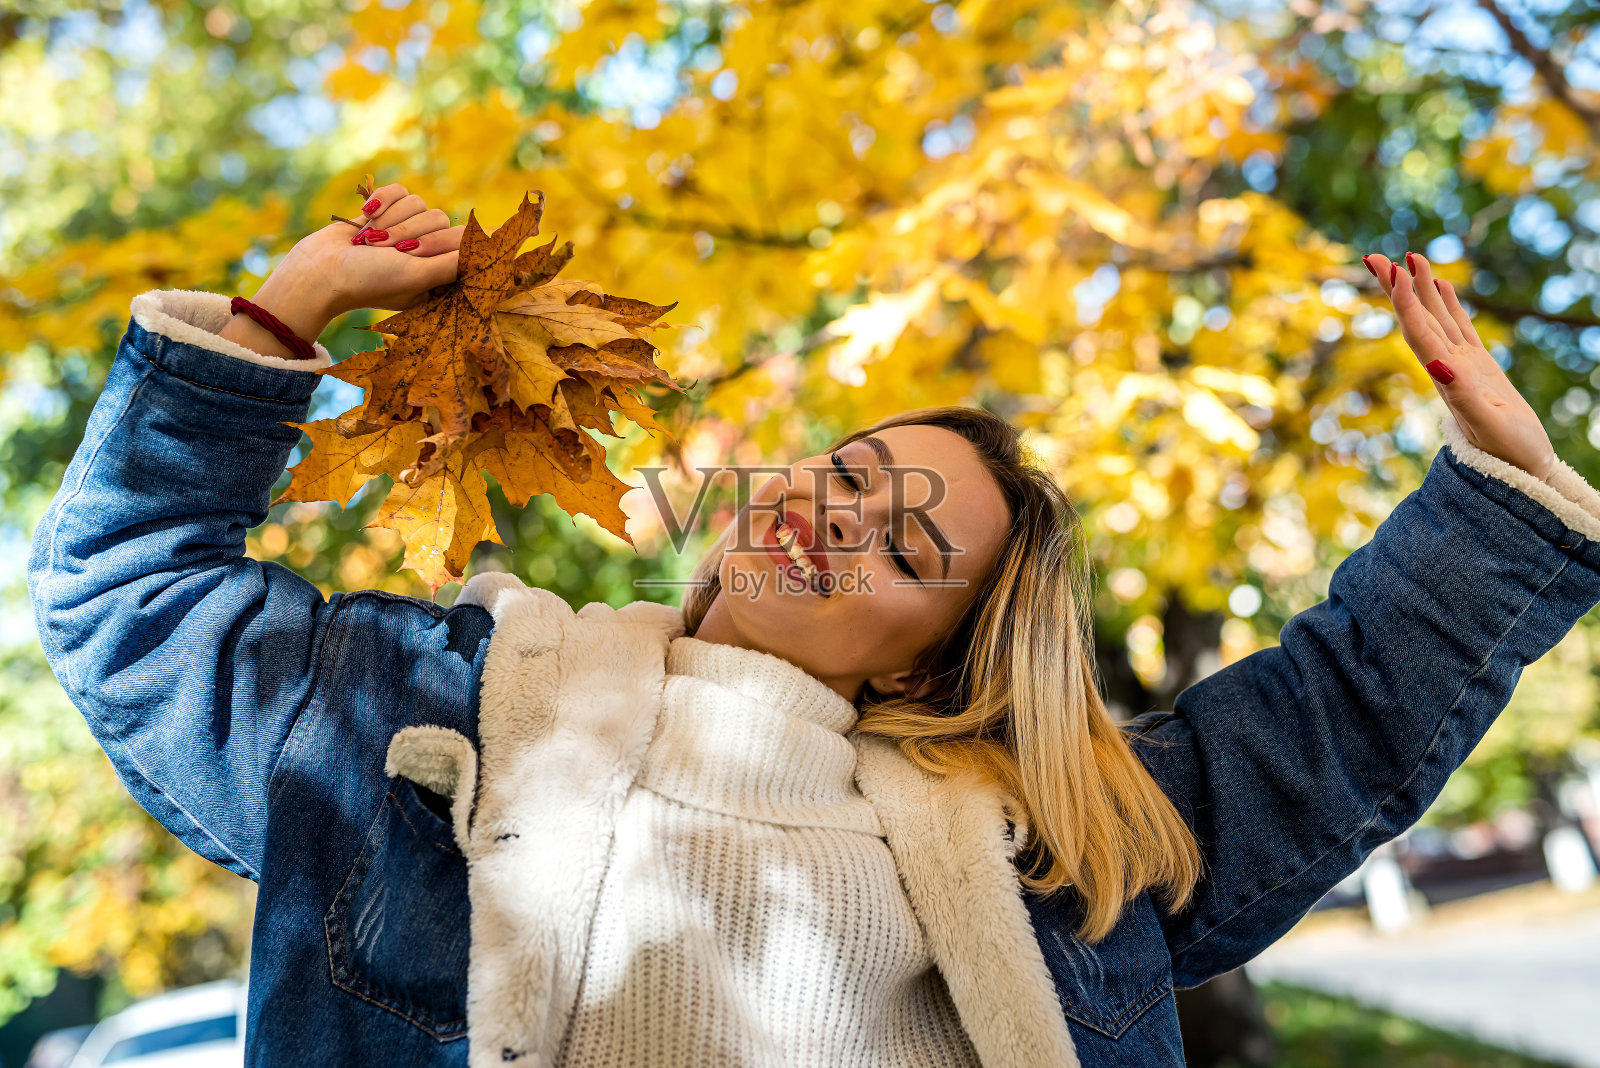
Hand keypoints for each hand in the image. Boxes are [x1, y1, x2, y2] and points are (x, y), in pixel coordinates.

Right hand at [220, 182, 462, 359]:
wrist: (319, 270)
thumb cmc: (369, 281)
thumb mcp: (418, 276)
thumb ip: (455, 262)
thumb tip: (488, 245)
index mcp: (438, 275)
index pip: (462, 242)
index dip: (435, 244)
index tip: (411, 253)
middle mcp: (425, 252)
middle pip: (440, 218)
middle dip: (408, 233)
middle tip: (386, 252)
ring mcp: (404, 230)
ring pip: (418, 202)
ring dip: (391, 220)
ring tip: (371, 242)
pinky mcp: (386, 212)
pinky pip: (399, 190)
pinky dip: (382, 201)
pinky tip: (366, 216)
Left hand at [1365, 250, 1556, 480]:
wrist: (1520, 473)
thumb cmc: (1507, 453)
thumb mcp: (1486, 423)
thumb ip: (1462, 395)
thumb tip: (1438, 366)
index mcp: (1446, 377)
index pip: (1419, 331)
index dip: (1405, 302)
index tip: (1394, 271)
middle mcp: (1447, 368)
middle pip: (1417, 319)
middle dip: (1397, 289)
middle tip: (1374, 257)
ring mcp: (1463, 366)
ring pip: (1437, 319)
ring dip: (1421, 290)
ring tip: (1409, 257)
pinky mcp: (1480, 368)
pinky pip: (1461, 328)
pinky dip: (1449, 306)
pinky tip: (1442, 287)